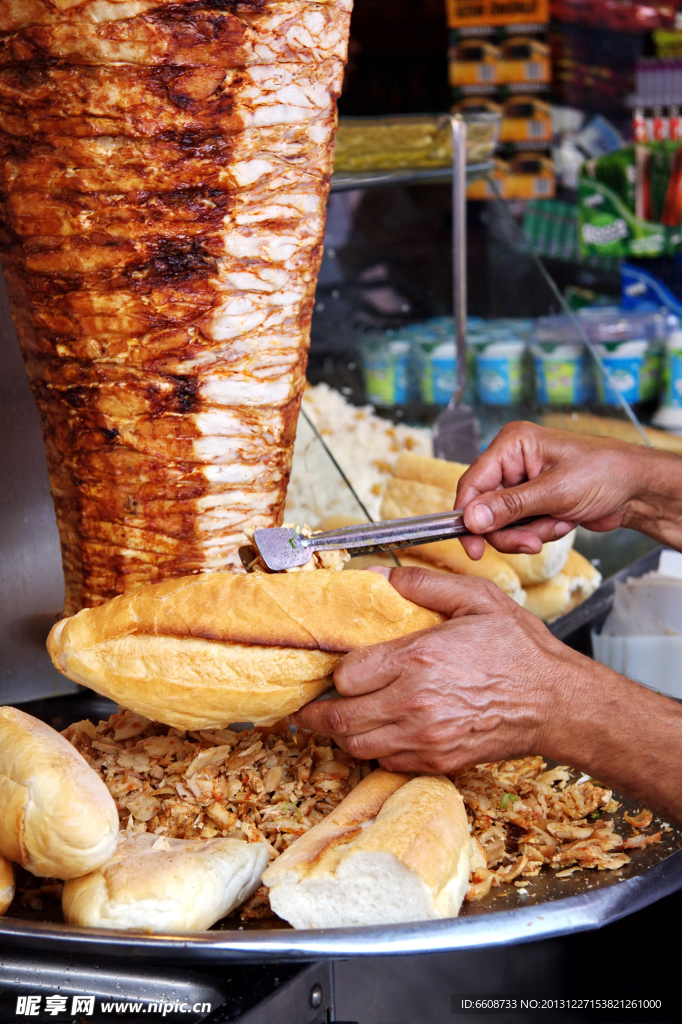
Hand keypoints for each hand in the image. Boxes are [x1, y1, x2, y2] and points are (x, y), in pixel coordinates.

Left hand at [293, 566, 681, 821]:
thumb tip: (377, 575)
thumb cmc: (519, 649)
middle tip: (308, 706)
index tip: (337, 667)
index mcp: (419, 659)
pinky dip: (374, 750)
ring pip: (358, 747)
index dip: (337, 671)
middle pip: (341, 720)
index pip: (346, 675)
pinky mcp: (439, 761)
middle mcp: (416, 703)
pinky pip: (387, 763)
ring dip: (343, 734)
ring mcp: (427, 738)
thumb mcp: (476, 598)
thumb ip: (422, 584)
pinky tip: (380, 732)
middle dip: (317, 714)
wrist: (557, 702)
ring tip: (340, 718)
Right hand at [454, 421, 681, 559]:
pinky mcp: (533, 503)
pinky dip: (540, 532)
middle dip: (510, 530)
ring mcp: (522, 484)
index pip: (473, 483)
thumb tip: (472, 518)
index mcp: (512, 445)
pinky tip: (563, 522)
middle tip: (531, 541)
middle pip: (485, 509)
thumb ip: (510, 506)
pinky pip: (520, 528)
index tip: (473, 545)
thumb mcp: (555, 491)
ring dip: (530, 532)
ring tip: (558, 523)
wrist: (637, 489)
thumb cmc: (605, 472)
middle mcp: (512, 462)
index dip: (468, 516)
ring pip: (502, 523)